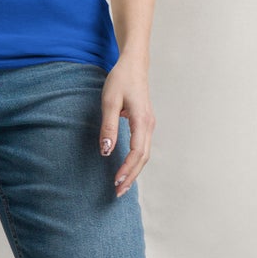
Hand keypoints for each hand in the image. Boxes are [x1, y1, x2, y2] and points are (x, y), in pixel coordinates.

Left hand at [99, 57, 153, 197]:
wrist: (133, 65)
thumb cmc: (120, 80)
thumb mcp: (109, 102)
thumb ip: (108, 126)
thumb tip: (107, 151)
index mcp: (142, 121)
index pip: (137, 152)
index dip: (127, 169)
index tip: (116, 181)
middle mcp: (149, 125)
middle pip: (143, 158)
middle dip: (131, 176)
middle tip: (118, 192)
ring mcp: (149, 125)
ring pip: (144, 154)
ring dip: (134, 171)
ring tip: (122, 185)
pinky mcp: (145, 124)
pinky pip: (143, 147)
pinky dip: (136, 161)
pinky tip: (127, 168)